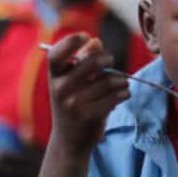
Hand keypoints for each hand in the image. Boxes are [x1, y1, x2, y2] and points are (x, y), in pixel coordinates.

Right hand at [46, 33, 130, 159]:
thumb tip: (96, 41)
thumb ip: (82, 60)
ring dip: (120, 80)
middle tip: (110, 60)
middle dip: (106, 58)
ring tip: (122, 82)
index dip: (70, 41)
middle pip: (90, 63)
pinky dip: (123, 92)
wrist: (69, 140)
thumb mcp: (70, 82)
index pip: (56, 54)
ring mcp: (74, 104)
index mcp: (53, 77)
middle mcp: (60, 89)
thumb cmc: (73, 104)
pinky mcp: (89, 116)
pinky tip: (123, 93)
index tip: (84, 36)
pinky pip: (114, 97)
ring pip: (107, 81)